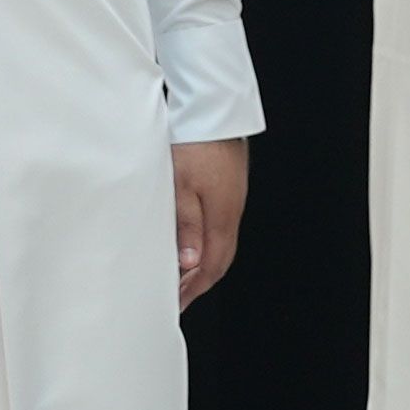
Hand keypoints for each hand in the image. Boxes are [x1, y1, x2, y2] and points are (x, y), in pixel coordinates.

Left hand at [172, 137, 251, 305]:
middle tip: (178, 296)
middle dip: (200, 282)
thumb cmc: (193, 141)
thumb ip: (186, 225)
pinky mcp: (228, 185)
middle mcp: (232, 209)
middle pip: (220, 258)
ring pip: (220, 241)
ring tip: (182, 274)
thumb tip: (191, 262)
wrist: (212, 106)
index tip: (177, 303)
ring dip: (203, 262)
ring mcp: (232, 197)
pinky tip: (192, 240)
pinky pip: (219, 224)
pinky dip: (206, 241)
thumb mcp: (180, 186)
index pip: (212, 265)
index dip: (195, 288)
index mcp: (223, 215)